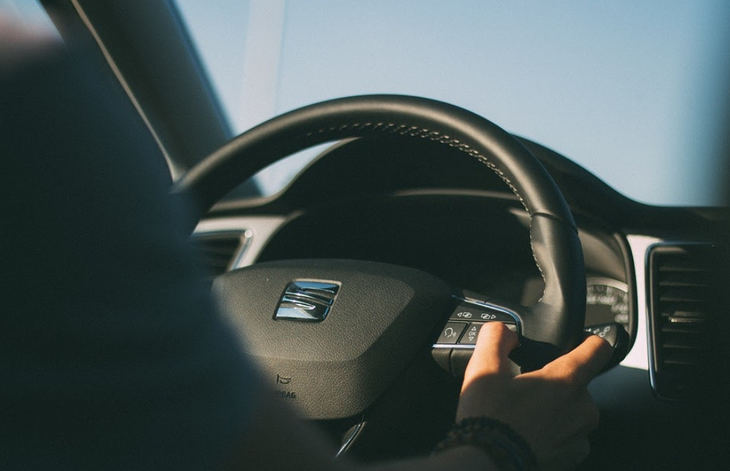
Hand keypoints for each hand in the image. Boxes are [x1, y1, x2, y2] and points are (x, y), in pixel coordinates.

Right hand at [456, 322, 611, 469]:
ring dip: (555, 410)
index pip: (597, 349)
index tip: (581, 341)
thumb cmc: (490, 420)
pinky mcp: (573, 458)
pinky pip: (569, 437)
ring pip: (573, 412)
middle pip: (578, 383)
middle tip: (526, 391)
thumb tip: (505, 332)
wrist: (488, 463)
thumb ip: (496, 338)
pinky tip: (527, 434)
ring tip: (523, 416)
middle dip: (555, 384)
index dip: (589, 340)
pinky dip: (552, 434)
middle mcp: (582, 408)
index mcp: (565, 380)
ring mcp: (579, 436)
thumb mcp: (483, 368)